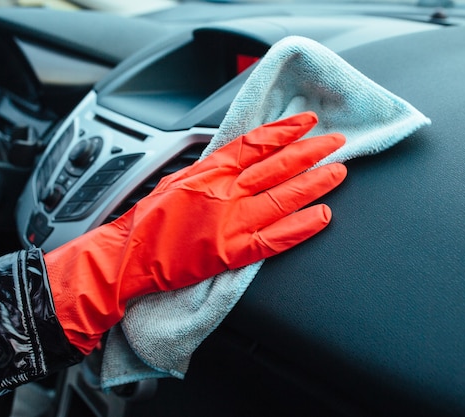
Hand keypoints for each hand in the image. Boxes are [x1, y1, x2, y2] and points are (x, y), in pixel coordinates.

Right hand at [44, 111, 346, 353]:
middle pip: (276, 167)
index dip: (284, 131)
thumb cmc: (147, 220)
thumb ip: (209, 171)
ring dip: (314, 184)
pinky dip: (299, 228)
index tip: (307, 122)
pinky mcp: (229, 253)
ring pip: (281, 198)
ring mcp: (228, 223)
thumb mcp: (176, 181)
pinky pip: (273, 239)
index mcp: (208, 172)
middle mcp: (222, 193)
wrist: (126, 256)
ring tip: (339, 172)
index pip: (254, 143)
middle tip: (337, 142)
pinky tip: (322, 217)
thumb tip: (234, 161)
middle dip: (310, 152)